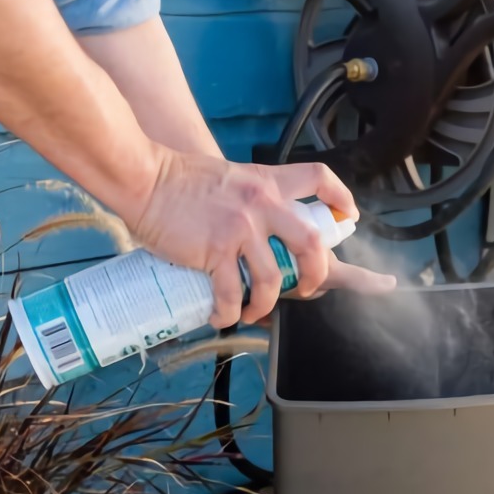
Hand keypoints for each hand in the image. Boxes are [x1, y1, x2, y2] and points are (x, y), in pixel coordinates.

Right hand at [131, 150, 391, 326]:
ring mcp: (241, 228)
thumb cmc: (178, 179)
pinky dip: (229, 313)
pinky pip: (232, 294)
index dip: (340, 198)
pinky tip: (222, 316)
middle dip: (317, 274)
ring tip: (252, 312)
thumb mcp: (230, 178)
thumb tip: (260, 229)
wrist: (144, 177)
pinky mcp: (215, 250)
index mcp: (268, 183)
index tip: (350, 217)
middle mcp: (262, 204)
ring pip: (273, 279)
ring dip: (266, 304)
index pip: (318, 179)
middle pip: (312, 243)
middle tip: (306, 289)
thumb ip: (250, 198)